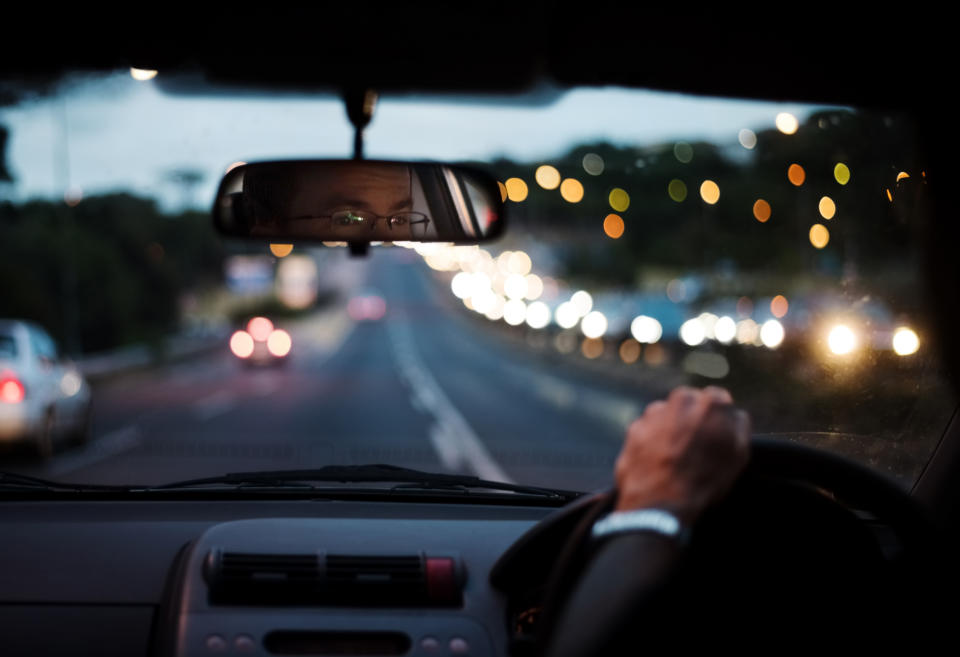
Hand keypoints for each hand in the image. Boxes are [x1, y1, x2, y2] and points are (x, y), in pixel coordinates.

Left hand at [614, 386, 749, 522]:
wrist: (660, 504)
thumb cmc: (703, 482)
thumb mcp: (737, 456)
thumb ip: (739, 426)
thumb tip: (734, 414)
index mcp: (711, 404)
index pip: (718, 399)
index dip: (716, 417)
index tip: (714, 432)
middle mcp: (681, 400)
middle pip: (690, 402)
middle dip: (691, 418)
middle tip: (693, 446)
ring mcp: (654, 413)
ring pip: (666, 414)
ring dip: (670, 428)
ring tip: (674, 458)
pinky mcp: (634, 427)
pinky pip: (647, 429)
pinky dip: (650, 441)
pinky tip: (656, 462)